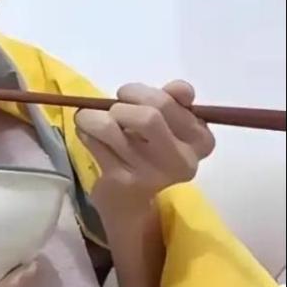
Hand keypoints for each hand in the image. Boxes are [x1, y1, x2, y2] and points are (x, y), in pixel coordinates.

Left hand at [75, 80, 215, 207]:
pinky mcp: (122, 180)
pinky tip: (89, 135)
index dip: (140, 92)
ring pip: (110, 127)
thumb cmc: (151, 149)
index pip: (171, 100)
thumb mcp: (169, 124)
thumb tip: (180, 88)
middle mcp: (182, 160)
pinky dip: (85, 131)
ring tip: (92, 119)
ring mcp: (151, 172)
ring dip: (92, 116)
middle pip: (147, 116)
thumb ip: (175, 100)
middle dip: (121, 104)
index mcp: (201, 140)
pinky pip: (94, 142)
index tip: (128, 96)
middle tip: (113, 109)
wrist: (131, 197)